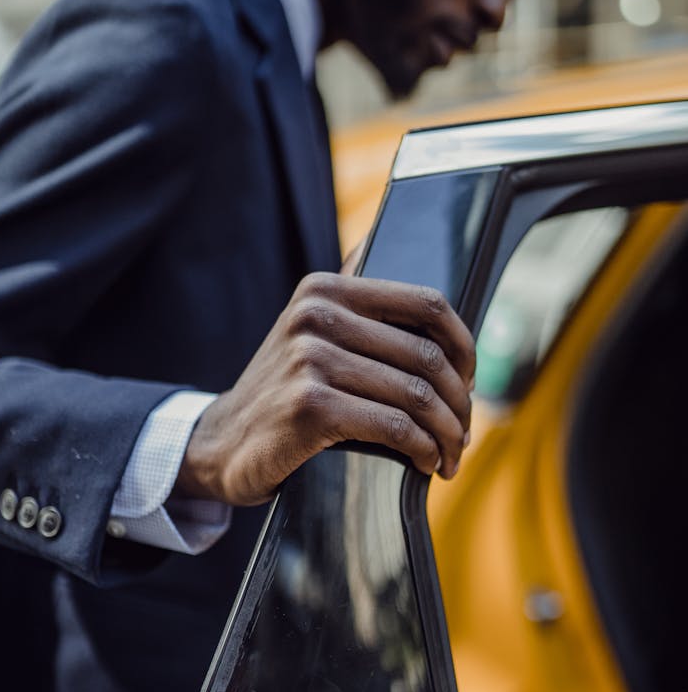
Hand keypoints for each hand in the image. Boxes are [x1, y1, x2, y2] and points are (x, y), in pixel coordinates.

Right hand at [176, 271, 474, 506]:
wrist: (221, 444)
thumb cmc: (281, 393)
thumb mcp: (307, 333)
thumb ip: (349, 298)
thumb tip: (386, 229)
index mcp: (325, 289)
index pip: (427, 303)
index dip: (464, 345)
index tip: (469, 381)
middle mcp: (316, 316)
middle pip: (427, 356)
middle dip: (460, 403)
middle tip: (464, 434)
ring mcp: (310, 359)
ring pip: (417, 395)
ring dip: (447, 434)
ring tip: (451, 456)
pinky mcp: (309, 406)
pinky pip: (394, 427)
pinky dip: (422, 449)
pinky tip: (426, 463)